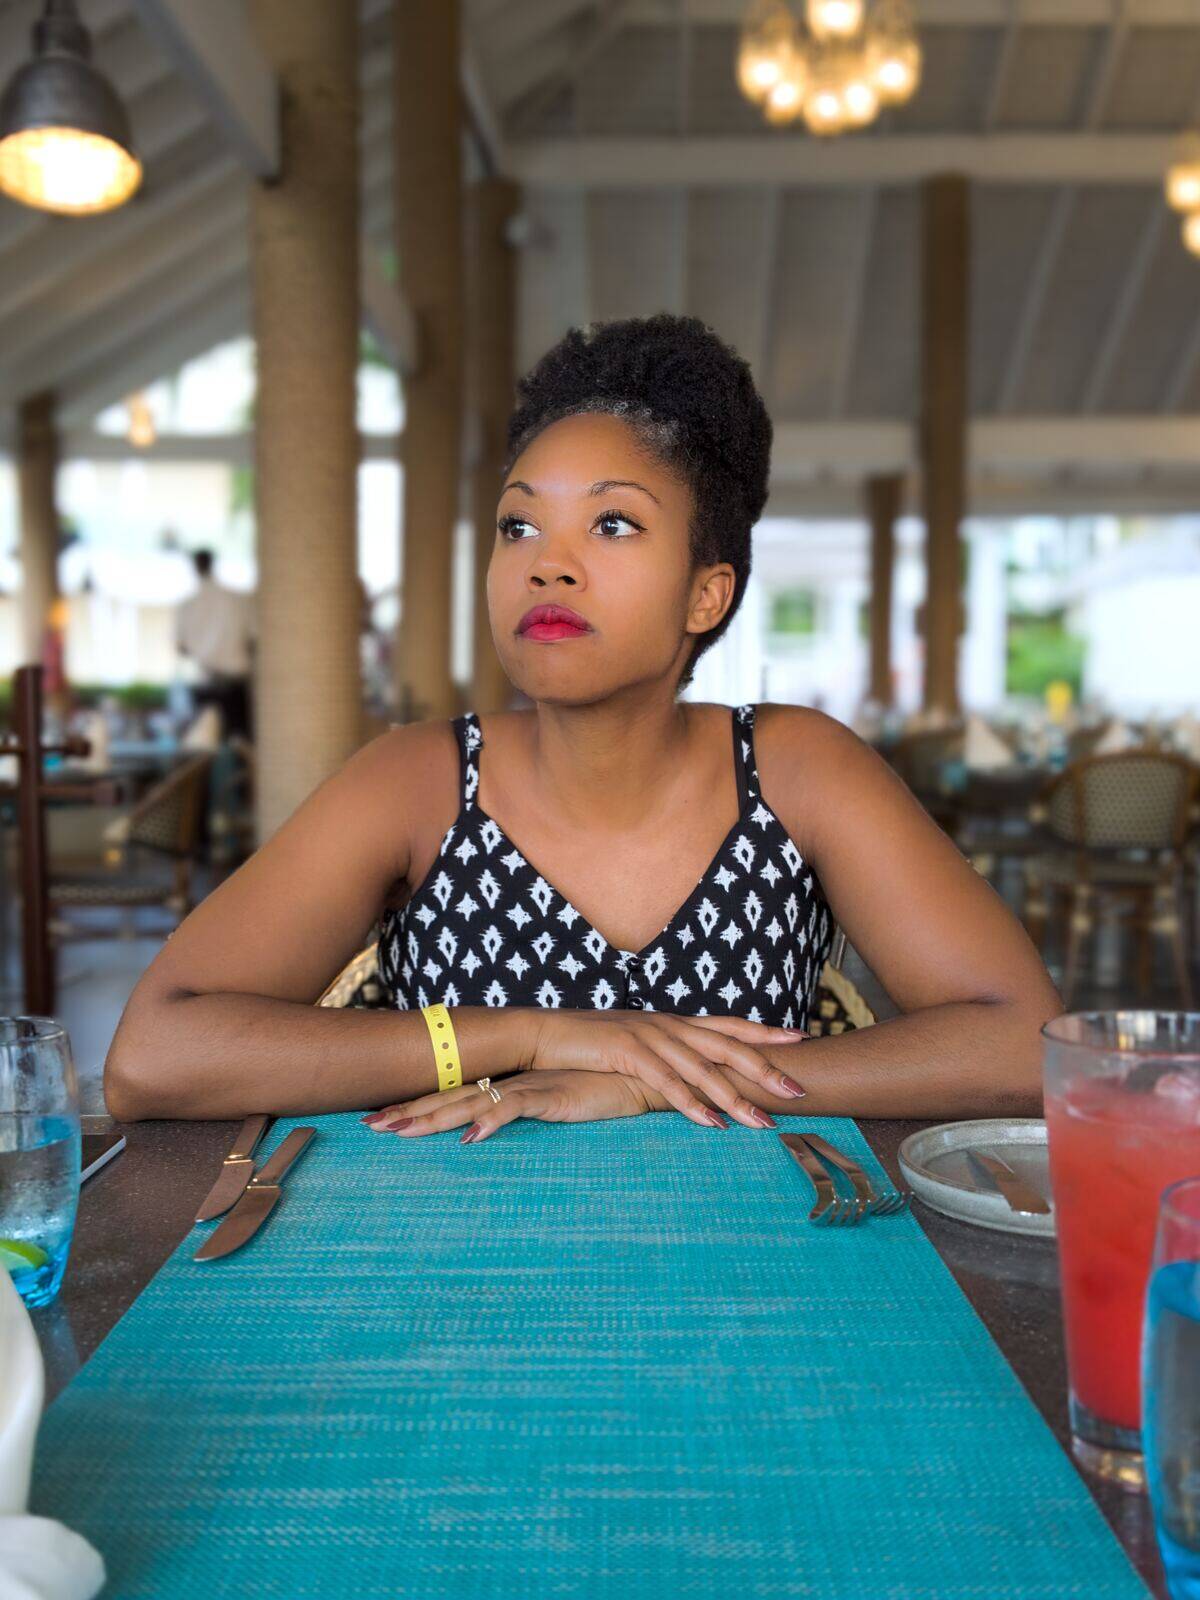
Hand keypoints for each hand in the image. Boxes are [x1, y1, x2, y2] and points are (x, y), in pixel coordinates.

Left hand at [362, 1069, 653, 1143]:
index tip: (381, 1117)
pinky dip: (492, 1122)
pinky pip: (516, 1108)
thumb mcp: (555, 1106)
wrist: (640, 1075)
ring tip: (399, 1132)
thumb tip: (493, 1133)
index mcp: (507, 1084)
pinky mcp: (554, 1095)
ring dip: (435, 1117)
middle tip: (369, 1126)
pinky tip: (470, 1138)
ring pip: (472, 1103)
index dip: (418, 1106)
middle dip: (409, 1111)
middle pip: (450, 1097)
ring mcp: (529, 1086)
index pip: (453, 1094)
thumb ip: (526, 1115)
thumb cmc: (600, 1091)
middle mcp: (510, 1082)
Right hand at [528, 1009, 807, 1128]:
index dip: (764, 1033)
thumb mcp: (637, 1046)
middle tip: (798, 1089)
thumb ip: (666, 1055)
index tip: (800, 1040)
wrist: (545, 1032)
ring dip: (735, 1098)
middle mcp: (667, 1025)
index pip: (728, 1025)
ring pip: (703, 1069)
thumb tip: (692, 1072)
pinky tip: (712, 1124)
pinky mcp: (627, 1052)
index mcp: (672, 1022)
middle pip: (726, 1046)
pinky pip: (667, 1083)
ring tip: (764, 1122)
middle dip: (765, 1069)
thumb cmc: (591, 1044)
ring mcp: (649, 1036)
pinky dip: (692, 1104)